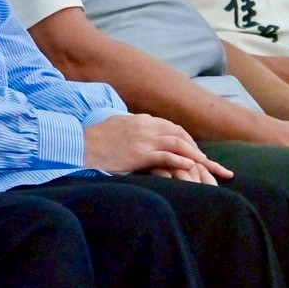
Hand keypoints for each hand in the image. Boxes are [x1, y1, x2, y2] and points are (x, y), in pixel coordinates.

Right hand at [82, 114, 232, 179]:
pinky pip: (167, 156)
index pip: (169, 126)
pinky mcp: (140, 154)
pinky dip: (182, 161)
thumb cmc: (93, 139)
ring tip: (208, 165)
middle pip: (178, 133)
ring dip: (196, 154)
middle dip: (195, 146)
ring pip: (178, 143)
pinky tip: (192, 168)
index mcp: (139, 120)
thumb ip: (129, 126)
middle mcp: (144, 126)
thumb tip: (136, 129)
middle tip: (208, 161)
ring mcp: (143, 139)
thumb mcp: (114, 126)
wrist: (79, 145)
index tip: (193, 149)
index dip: (184, 138)